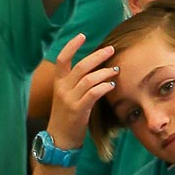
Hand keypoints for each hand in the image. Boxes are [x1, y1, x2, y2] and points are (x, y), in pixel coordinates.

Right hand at [45, 35, 117, 149]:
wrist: (59, 139)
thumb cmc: (67, 116)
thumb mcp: (68, 96)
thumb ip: (78, 82)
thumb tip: (96, 68)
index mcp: (58, 83)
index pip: (62, 59)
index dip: (71, 46)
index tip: (82, 35)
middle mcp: (62, 88)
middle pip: (81, 66)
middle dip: (98, 56)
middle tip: (111, 49)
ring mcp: (69, 99)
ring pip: (89, 78)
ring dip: (105, 72)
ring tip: (116, 70)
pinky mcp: (78, 110)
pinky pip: (92, 93)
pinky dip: (104, 87)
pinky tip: (112, 85)